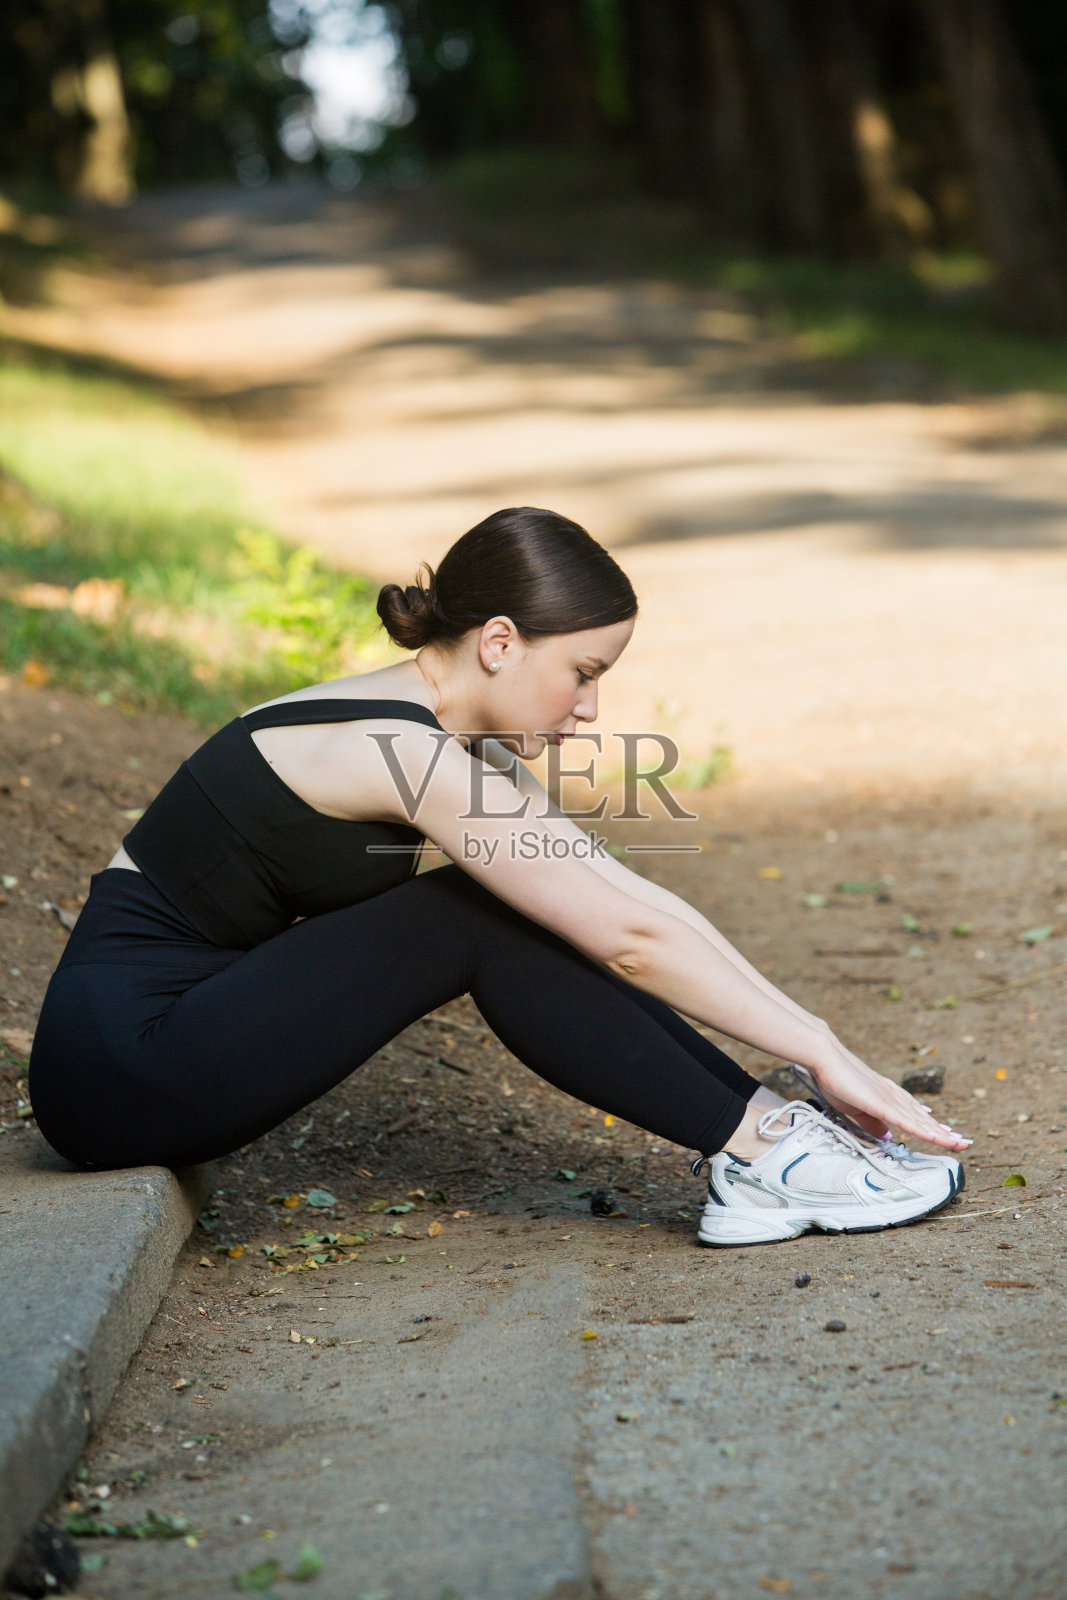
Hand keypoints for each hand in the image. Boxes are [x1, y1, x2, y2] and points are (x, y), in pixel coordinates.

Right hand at [808, 1039, 971, 1151]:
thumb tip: (887, 1136)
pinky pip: (906, 1120)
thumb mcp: (855, 1107)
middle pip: (923, 1118)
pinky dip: (922, 1129)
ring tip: (959, 1142)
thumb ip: (872, 1122)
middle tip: (964, 1142)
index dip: (930, 1125)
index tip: (946, 1133)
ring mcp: (889, 1099)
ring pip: (920, 1120)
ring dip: (940, 1133)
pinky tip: (935, 1137)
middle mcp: (894, 1096)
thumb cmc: (836, 1079)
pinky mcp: (881, 1103)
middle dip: (943, 1131)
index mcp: (887, 1096)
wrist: (827, 1057)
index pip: (914, 1113)